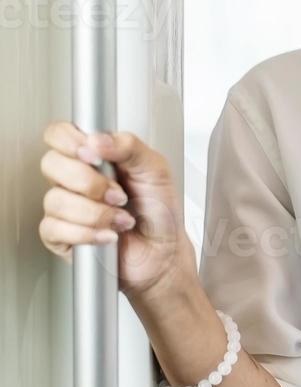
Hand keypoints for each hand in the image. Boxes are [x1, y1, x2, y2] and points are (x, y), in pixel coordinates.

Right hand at [38, 122, 195, 302]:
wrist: (163, 250)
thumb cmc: (159, 209)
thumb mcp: (155, 169)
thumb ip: (129, 146)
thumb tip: (97, 138)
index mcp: (95, 156)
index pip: (59, 135)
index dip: (68, 141)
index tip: (94, 155)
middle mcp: (75, 179)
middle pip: (51, 164)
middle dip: (89, 182)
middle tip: (118, 194)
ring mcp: (65, 207)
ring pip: (55, 199)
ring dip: (95, 212)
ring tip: (121, 218)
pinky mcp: (60, 236)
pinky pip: (55, 228)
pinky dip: (87, 233)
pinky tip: (108, 235)